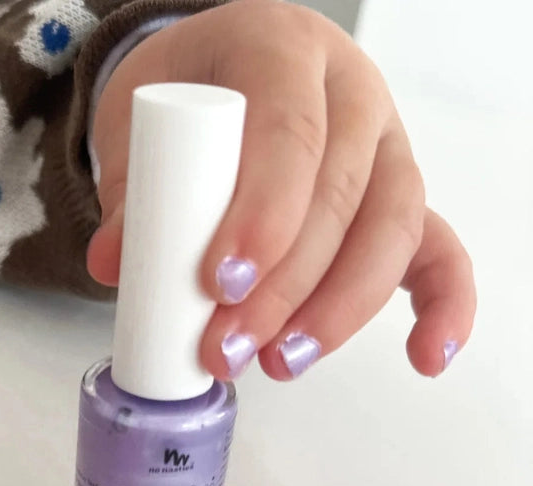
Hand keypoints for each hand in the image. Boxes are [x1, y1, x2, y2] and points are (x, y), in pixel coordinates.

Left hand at [89, 0, 475, 379]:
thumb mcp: (135, 126)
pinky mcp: (400, 198)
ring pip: (391, 229)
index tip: (219, 282)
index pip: (288, 131)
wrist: (212, 84)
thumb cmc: (180, 102)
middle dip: (284, 288)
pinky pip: (439, 248)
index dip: (263, 214)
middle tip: (226, 347)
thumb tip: (114, 262)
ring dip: (337, 311)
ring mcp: (386, 146)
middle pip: (340, 195)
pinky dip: (443, 305)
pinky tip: (426, 358)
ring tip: (277, 364)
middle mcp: (349, 92)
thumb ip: (125, 191)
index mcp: (279, 49)